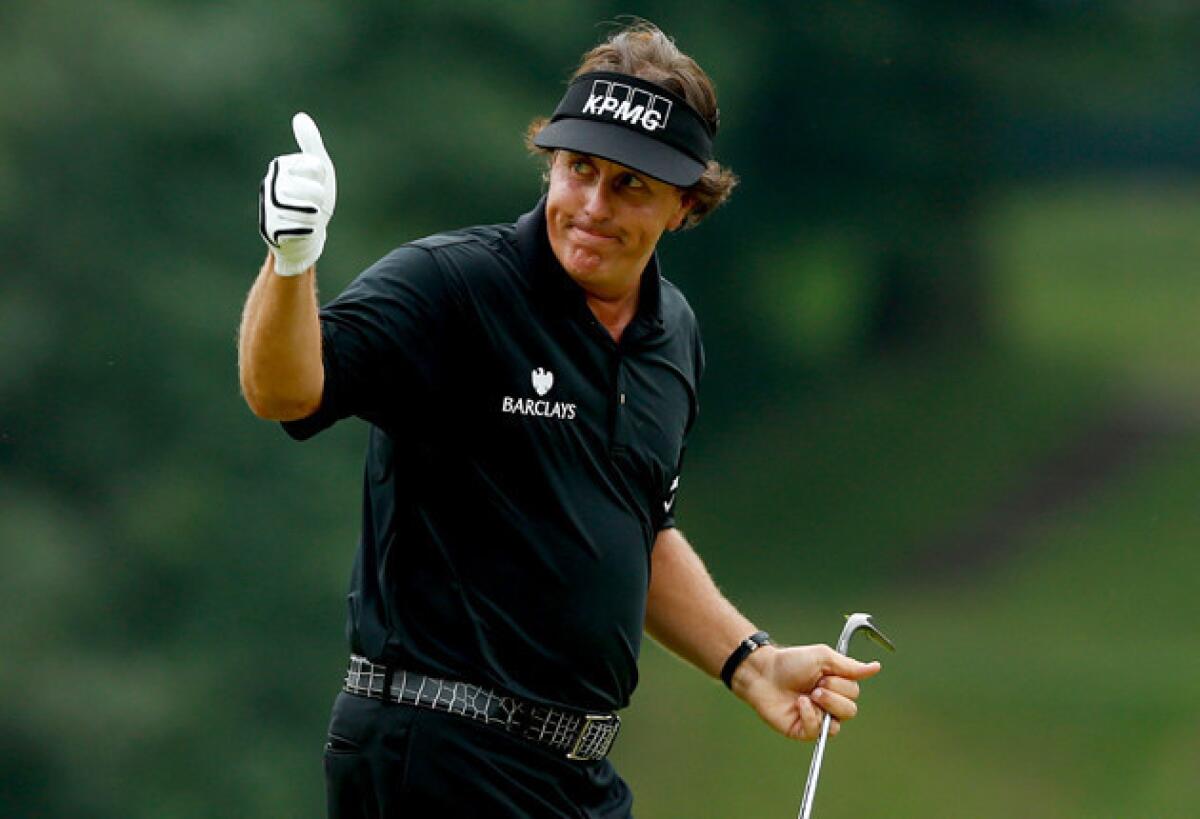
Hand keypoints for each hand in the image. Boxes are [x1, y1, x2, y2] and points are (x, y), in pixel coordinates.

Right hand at [258, 112, 337, 275]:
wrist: (304, 236)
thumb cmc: (312, 198)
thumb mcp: (317, 168)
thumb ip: (310, 143)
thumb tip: (300, 116)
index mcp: (281, 166)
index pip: (317, 168)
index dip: (323, 179)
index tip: (314, 183)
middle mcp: (269, 183)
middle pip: (314, 190)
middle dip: (319, 200)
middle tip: (311, 204)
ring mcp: (268, 206)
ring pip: (308, 210)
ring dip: (314, 216)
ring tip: (307, 216)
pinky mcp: (270, 228)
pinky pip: (302, 228)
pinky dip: (308, 231)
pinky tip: (302, 229)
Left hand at [732, 644, 880, 740]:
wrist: (764, 671)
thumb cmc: (791, 662)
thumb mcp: (823, 657)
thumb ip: (850, 666)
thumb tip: (876, 667)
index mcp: (836, 686)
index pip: (855, 693)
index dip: (842, 684)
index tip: (825, 674)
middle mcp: (829, 704)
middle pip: (850, 711)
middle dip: (833, 696)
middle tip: (815, 686)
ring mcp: (816, 718)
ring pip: (837, 724)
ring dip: (824, 706)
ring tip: (808, 695)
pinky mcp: (802, 730)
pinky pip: (817, 733)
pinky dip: (810, 717)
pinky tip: (799, 704)